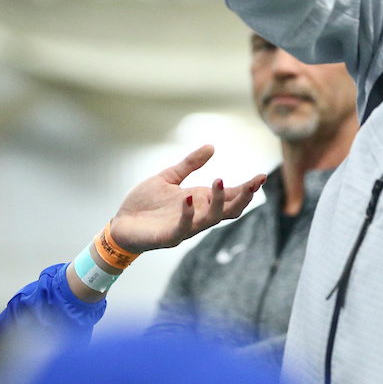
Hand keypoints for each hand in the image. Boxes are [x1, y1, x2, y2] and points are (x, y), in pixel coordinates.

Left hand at [109, 145, 265, 253]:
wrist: (120, 224)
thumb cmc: (144, 203)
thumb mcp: (168, 177)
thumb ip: (189, 164)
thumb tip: (212, 147)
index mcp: (200, 201)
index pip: (230, 196)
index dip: (247, 188)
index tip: (262, 176)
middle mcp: (198, 215)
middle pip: (229, 211)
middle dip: (243, 198)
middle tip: (254, 183)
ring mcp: (185, 227)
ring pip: (211, 219)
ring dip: (219, 202)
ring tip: (219, 180)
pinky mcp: (168, 237)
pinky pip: (183, 228)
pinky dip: (188, 214)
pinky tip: (188, 198)